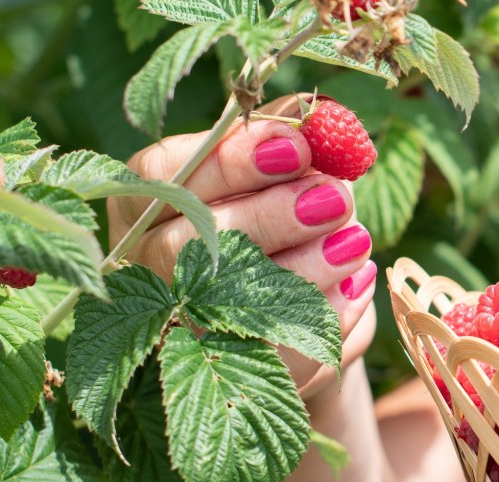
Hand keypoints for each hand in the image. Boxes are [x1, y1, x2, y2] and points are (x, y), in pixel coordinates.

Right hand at [110, 97, 375, 397]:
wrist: (297, 313)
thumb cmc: (285, 220)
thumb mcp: (289, 174)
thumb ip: (297, 144)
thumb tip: (328, 122)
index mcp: (145, 204)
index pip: (161, 173)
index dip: (231, 157)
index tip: (298, 144)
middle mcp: (141, 268)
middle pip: (184, 243)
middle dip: (271, 215)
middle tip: (337, 198)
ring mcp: (174, 330)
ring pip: (223, 306)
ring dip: (304, 268)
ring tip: (356, 240)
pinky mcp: (226, 376)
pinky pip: (272, 357)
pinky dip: (324, 317)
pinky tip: (357, 284)